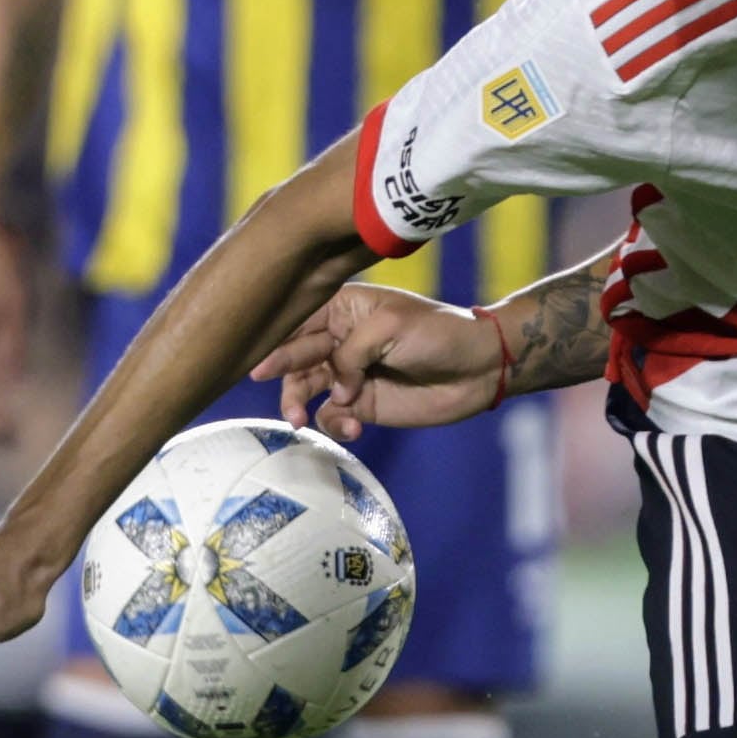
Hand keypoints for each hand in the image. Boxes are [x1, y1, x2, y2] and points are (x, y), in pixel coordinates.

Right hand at [254, 282, 505, 439]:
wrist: (478, 368)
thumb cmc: (438, 334)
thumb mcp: (390, 327)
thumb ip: (350, 351)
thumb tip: (334, 389)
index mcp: (343, 309)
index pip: (299, 324)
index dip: (276, 344)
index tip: (258, 365)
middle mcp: (339, 339)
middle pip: (295, 359)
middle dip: (284, 380)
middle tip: (286, 404)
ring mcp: (349, 373)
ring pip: (306, 390)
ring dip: (301, 405)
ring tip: (303, 421)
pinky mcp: (362, 404)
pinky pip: (331, 416)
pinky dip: (334, 424)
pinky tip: (354, 428)